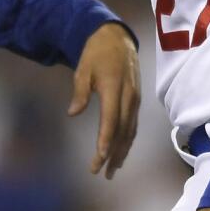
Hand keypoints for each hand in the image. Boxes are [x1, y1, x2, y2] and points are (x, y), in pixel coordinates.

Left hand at [69, 22, 139, 177]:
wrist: (117, 38)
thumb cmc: (96, 54)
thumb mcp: (83, 69)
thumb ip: (79, 92)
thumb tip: (73, 113)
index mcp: (114, 88)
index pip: (111, 120)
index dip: (105, 141)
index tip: (99, 159)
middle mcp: (128, 96)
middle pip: (123, 130)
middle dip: (112, 153)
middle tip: (101, 172)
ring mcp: (135, 98)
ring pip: (130, 130)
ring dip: (122, 151)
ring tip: (112, 169)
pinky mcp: (136, 100)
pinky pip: (133, 124)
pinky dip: (127, 140)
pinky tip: (121, 151)